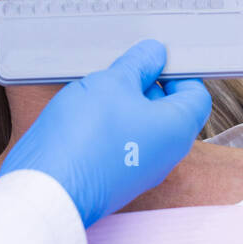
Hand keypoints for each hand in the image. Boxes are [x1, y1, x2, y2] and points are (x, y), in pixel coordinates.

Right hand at [0, 39, 211, 226]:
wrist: (47, 189)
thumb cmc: (85, 137)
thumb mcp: (113, 83)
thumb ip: (139, 64)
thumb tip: (154, 54)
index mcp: (177, 130)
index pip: (195, 94)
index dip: (176, 73)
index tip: (152, 60)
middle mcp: (166, 155)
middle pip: (168, 111)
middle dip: (146, 87)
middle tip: (119, 73)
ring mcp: (141, 170)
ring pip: (143, 127)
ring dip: (124, 106)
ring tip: (96, 94)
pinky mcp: (117, 179)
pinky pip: (123, 145)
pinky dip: (110, 128)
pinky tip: (84, 118)